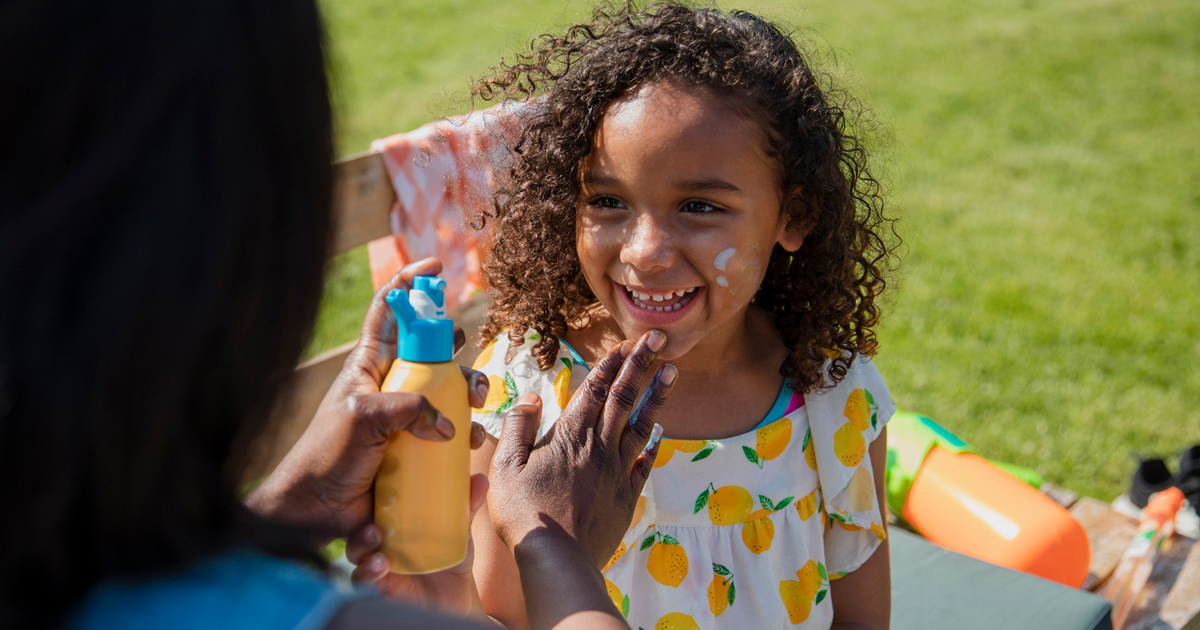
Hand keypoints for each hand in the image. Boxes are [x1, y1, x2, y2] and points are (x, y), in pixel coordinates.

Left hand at [246, 258, 489, 536]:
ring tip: (476, 408)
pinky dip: (467, 438)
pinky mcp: (418, 449)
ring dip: (469, 394)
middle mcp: (391, 386)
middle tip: (465, 355)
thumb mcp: (362, 418)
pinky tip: (474, 448)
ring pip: (449, 392)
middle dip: (456, 347)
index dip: (411, 285)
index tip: (435, 267)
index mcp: (369, 365)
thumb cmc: (327, 456)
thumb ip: (407, 409)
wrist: (316, 511)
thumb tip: (448, 426)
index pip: (389, 312)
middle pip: (432, 350)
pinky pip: (451, 436)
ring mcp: (406, 418)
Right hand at [344, 473, 490, 616]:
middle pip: (357, 522)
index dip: (367, 490)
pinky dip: (368, 572)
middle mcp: (378, 538)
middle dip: (361, 518)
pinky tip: (381, 567)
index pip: (372, 501)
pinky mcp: (377, 585)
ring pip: (356, 550)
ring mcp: (374, 561)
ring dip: (361, 544)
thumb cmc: (449, 555)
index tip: (374, 479)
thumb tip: (481, 479)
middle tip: (375, 522)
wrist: (455, 595)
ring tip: (376, 541)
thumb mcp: (458, 530)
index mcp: (392, 519)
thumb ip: (466, 507)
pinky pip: (363, 578)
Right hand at [488, 330, 675, 567]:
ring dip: (657, 395)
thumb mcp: (505, 466)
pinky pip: (645, 463)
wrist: (556, 558)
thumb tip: (532, 397)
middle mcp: (599, 447)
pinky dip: (654, 444)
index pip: (595, 389)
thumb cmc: (524, 513)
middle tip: (658, 338)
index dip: (611, 363)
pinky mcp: (626, 496)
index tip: (627, 342)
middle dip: (641, 364)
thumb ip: (518, 427)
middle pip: (624, 397)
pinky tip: (662, 432)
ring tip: (672, 371)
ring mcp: (617, 471)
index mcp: (570, 435)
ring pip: (642, 425)